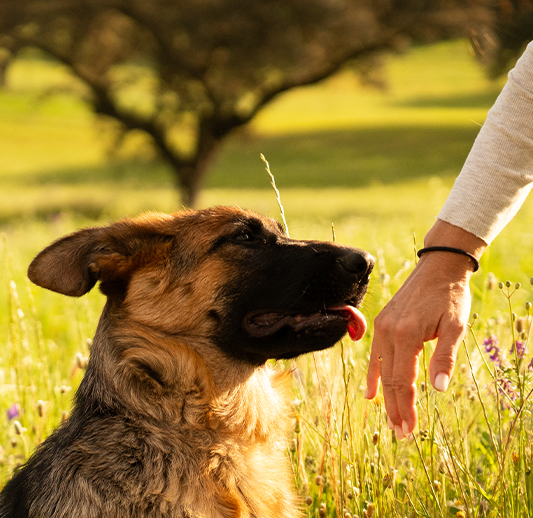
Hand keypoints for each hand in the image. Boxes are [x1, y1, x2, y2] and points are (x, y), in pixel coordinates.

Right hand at [365, 220, 485, 437]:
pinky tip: (370, 393)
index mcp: (407, 334)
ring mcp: (382, 327)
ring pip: (380, 369)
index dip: (406, 407)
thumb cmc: (450, 297)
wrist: (437, 268)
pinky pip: (375, 354)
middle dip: (395, 408)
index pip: (403, 380)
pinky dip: (373, 375)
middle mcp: (389, 332)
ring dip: (385, 396)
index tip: (409, 430)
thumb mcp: (456, 326)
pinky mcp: (382, 323)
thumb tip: (438, 388)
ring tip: (390, 420)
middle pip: (389, 379)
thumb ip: (444, 357)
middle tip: (402, 434)